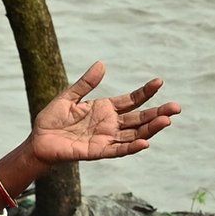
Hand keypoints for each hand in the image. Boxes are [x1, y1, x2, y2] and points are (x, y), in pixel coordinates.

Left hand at [30, 61, 179, 164]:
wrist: (37, 140)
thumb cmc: (51, 119)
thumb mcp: (68, 98)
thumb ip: (85, 84)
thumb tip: (102, 64)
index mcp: (105, 109)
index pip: (131, 100)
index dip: (145, 92)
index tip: (159, 82)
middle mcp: (110, 124)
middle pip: (139, 119)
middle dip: (158, 113)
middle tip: (176, 107)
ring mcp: (105, 138)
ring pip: (134, 134)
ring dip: (150, 129)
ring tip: (167, 120)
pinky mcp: (97, 152)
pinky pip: (118, 150)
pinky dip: (132, 147)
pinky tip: (146, 142)